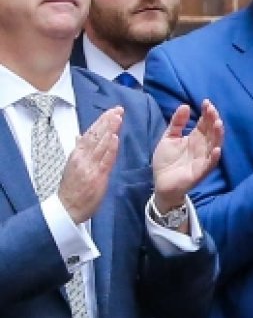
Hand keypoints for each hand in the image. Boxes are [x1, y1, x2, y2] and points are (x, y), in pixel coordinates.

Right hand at [59, 107, 122, 223]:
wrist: (67, 208)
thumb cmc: (72, 188)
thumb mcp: (72, 165)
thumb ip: (79, 150)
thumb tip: (80, 136)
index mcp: (77, 154)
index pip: (90, 134)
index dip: (100, 122)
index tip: (110, 112)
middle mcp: (82, 158)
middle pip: (96, 136)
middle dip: (107, 121)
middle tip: (118, 109)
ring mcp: (90, 167)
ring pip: (101, 145)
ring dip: (110, 130)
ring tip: (118, 117)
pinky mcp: (97, 177)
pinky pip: (105, 161)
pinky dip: (110, 149)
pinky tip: (115, 138)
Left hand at [152, 100, 223, 209]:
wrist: (161, 182)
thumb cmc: (166, 161)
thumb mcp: (169, 138)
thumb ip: (177, 123)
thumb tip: (185, 106)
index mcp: (195, 138)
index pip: (205, 123)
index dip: (206, 113)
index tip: (206, 102)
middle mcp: (202, 147)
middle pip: (211, 132)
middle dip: (213, 120)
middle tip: (211, 109)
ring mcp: (203, 159)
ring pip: (215, 145)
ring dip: (218, 135)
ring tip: (218, 124)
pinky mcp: (201, 171)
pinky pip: (210, 164)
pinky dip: (214, 157)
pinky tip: (217, 149)